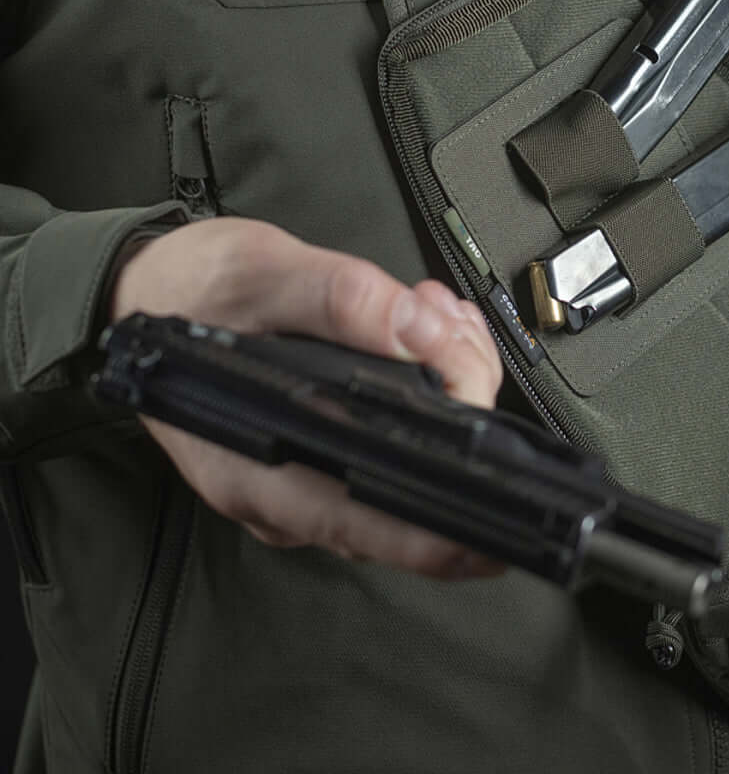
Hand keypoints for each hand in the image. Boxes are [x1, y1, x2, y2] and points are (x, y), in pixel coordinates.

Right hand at [110, 217, 504, 578]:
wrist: (146, 288)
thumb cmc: (187, 289)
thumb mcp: (256, 272)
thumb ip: (338, 299)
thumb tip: (418, 331)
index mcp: (260, 465)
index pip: (371, 525)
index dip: (448, 532)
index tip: (507, 519)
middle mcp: (288, 488)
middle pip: (410, 488)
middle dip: (461, 410)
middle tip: (453, 331)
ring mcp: (309, 470)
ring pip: (413, 456)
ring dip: (448, 383)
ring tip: (435, 315)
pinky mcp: (327, 443)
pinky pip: (398, 430)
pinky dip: (430, 379)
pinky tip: (426, 329)